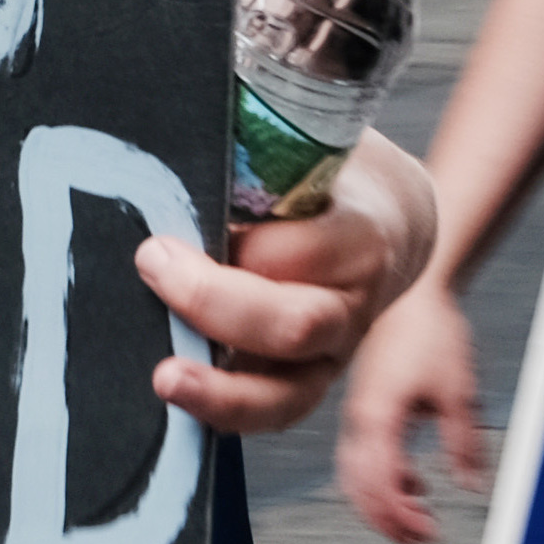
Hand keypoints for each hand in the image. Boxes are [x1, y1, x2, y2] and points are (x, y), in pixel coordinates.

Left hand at [133, 133, 430, 440]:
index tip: (169, 235)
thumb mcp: (311, 143)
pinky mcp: (307, 383)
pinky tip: (178, 403)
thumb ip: (260, 142)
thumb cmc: (333, 176)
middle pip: (295, 325)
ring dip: (221, 391)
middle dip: (215, 303)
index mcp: (362, 238)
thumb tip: (180, 128)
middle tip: (153, 266)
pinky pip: (270, 414)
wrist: (390, 221)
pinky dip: (222, 415)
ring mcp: (333, 355)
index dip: (237, 247)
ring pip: (286, 392)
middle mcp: (354, 305)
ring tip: (165, 378)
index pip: (302, 253)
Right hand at [329, 285, 485, 543]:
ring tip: (417, 516)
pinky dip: (384, 479)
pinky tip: (414, 481)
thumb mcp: (460, 391)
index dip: (401, 518)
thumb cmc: (431, 330)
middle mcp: (359, 420)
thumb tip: (471, 484)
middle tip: (422, 537)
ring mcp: (358, 414)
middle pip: (357, 489)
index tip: (430, 532)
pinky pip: (362, 456)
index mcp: (377, 417)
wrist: (413, 291)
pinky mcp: (364, 407)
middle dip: (387, 521)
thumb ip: (464, 443)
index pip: (378, 486)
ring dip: (383, 502)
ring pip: (354, 476)